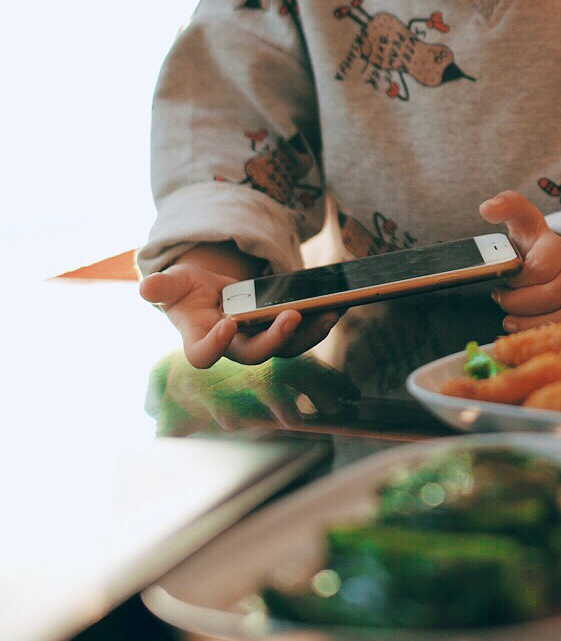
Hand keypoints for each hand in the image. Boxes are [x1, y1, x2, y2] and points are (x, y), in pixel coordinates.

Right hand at [139, 255, 339, 367]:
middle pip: (253, 355)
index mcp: (199, 340)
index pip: (203, 356)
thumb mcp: (173, 283)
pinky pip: (300, 336)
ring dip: (307, 333)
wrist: (207, 293)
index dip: (214, 346)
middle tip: (290, 315)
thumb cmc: (187, 290)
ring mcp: (256, 341)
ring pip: (284, 349)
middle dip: (273, 338)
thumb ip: (162, 288)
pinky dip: (317, 323)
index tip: (226, 323)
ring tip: (326, 312)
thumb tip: (145, 287)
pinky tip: (335, 307)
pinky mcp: (275, 332)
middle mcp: (230, 348)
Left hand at [479, 192, 560, 329]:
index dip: (515, 281)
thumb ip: (507, 207)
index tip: (503, 282)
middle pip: (550, 297)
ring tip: (513, 321)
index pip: (538, 269)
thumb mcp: (521, 223)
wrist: (550, 261)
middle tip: (503, 302)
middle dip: (518, 304)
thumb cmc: (533, 247)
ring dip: (534, 325)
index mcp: (557, 248)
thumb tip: (487, 207)